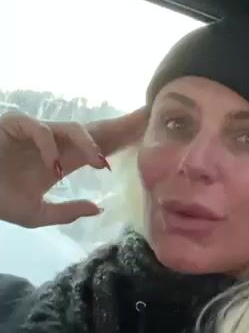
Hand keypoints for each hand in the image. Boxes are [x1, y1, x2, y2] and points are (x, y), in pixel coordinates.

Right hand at [0, 107, 146, 227]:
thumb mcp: (37, 214)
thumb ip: (67, 212)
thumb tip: (98, 209)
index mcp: (63, 159)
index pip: (101, 145)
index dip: (124, 139)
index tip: (150, 134)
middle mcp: (54, 142)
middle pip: (95, 130)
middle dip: (121, 125)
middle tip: (147, 118)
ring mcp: (36, 132)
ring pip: (70, 128)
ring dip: (87, 143)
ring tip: (98, 163)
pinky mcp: (14, 125)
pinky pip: (37, 129)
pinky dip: (47, 145)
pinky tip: (54, 166)